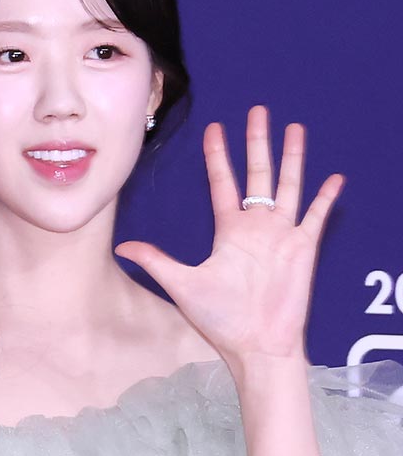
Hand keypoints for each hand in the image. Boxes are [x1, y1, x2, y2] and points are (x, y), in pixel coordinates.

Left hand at [115, 107, 342, 371]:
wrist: (257, 345)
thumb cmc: (221, 320)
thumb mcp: (183, 284)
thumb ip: (156, 261)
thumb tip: (121, 247)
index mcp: (229, 231)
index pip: (223, 183)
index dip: (218, 156)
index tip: (215, 128)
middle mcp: (256, 227)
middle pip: (258, 173)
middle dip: (258, 142)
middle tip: (258, 110)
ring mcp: (282, 235)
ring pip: (288, 185)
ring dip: (292, 157)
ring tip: (295, 128)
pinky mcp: (304, 247)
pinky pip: (317, 216)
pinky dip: (325, 197)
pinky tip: (334, 177)